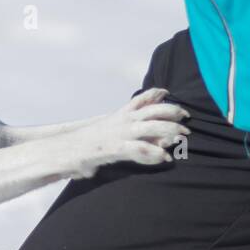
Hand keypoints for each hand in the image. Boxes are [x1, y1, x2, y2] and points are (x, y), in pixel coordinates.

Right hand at [68, 88, 189, 178]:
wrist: (63, 151)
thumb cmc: (86, 145)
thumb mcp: (106, 132)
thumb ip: (126, 132)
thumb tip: (148, 140)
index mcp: (119, 115)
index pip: (140, 99)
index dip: (156, 93)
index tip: (167, 91)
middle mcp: (121, 121)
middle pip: (153, 110)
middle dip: (172, 112)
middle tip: (186, 120)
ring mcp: (119, 134)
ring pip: (151, 127)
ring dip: (170, 130)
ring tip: (181, 137)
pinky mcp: (115, 148)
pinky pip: (139, 149)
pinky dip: (155, 153)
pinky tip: (164, 158)